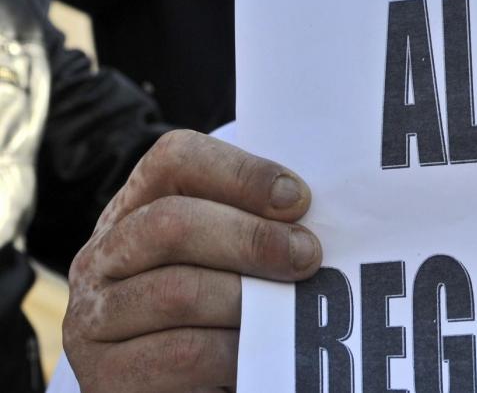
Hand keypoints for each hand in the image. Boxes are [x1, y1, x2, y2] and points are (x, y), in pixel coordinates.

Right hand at [64, 131, 321, 391]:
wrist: (178, 379)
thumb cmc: (220, 299)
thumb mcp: (226, 251)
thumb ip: (259, 222)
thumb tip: (328, 211)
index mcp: (136, 205)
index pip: (176, 159)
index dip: (242, 173)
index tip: (299, 199)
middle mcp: (103, 255)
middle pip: (173, 223)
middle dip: (252, 239)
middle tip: (307, 257)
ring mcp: (95, 316)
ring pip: (178, 292)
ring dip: (248, 299)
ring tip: (291, 308)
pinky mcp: (106, 375)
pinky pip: (181, 354)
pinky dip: (233, 351)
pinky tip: (260, 350)